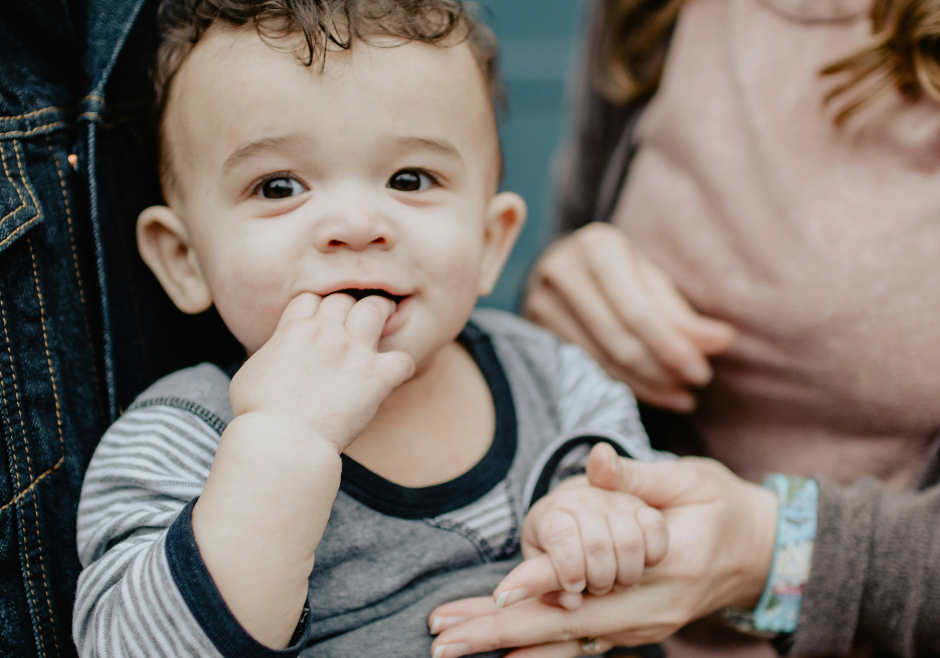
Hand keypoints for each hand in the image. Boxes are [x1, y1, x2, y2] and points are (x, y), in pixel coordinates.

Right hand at [230, 292, 414, 451]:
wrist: (281, 440)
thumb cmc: (259, 415)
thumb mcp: (249, 373)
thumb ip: (270, 354)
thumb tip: (275, 354)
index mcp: (293, 330)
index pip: (311, 298)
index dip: (318, 307)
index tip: (322, 320)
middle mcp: (325, 333)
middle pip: (344, 299)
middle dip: (349, 307)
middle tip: (356, 319)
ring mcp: (353, 352)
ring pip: (376, 310)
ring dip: (382, 313)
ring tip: (386, 320)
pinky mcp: (375, 377)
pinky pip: (402, 359)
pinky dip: (402, 365)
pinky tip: (395, 374)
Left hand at [428, 452, 776, 657]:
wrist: (761, 554)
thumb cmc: (722, 508)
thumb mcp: (691, 480)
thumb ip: (640, 476)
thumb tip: (598, 461)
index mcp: (667, 566)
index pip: (592, 580)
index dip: (542, 585)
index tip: (497, 595)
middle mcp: (649, 609)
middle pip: (564, 626)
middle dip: (498, 634)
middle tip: (443, 640)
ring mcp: (642, 626)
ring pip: (565, 641)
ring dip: (506, 643)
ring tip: (451, 643)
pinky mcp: (634, 629)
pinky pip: (580, 645)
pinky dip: (538, 650)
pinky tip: (502, 652)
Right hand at [523, 223, 735, 411]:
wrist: (561, 265)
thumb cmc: (618, 271)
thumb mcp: (650, 279)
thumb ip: (682, 314)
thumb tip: (722, 341)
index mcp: (598, 246)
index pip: (638, 311)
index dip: (672, 347)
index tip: (702, 371)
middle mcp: (563, 270)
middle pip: (619, 338)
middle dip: (662, 368)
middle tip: (694, 385)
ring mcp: (540, 301)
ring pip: (602, 358)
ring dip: (647, 384)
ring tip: (680, 395)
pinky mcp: (534, 329)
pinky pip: (586, 368)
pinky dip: (624, 385)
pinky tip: (652, 393)